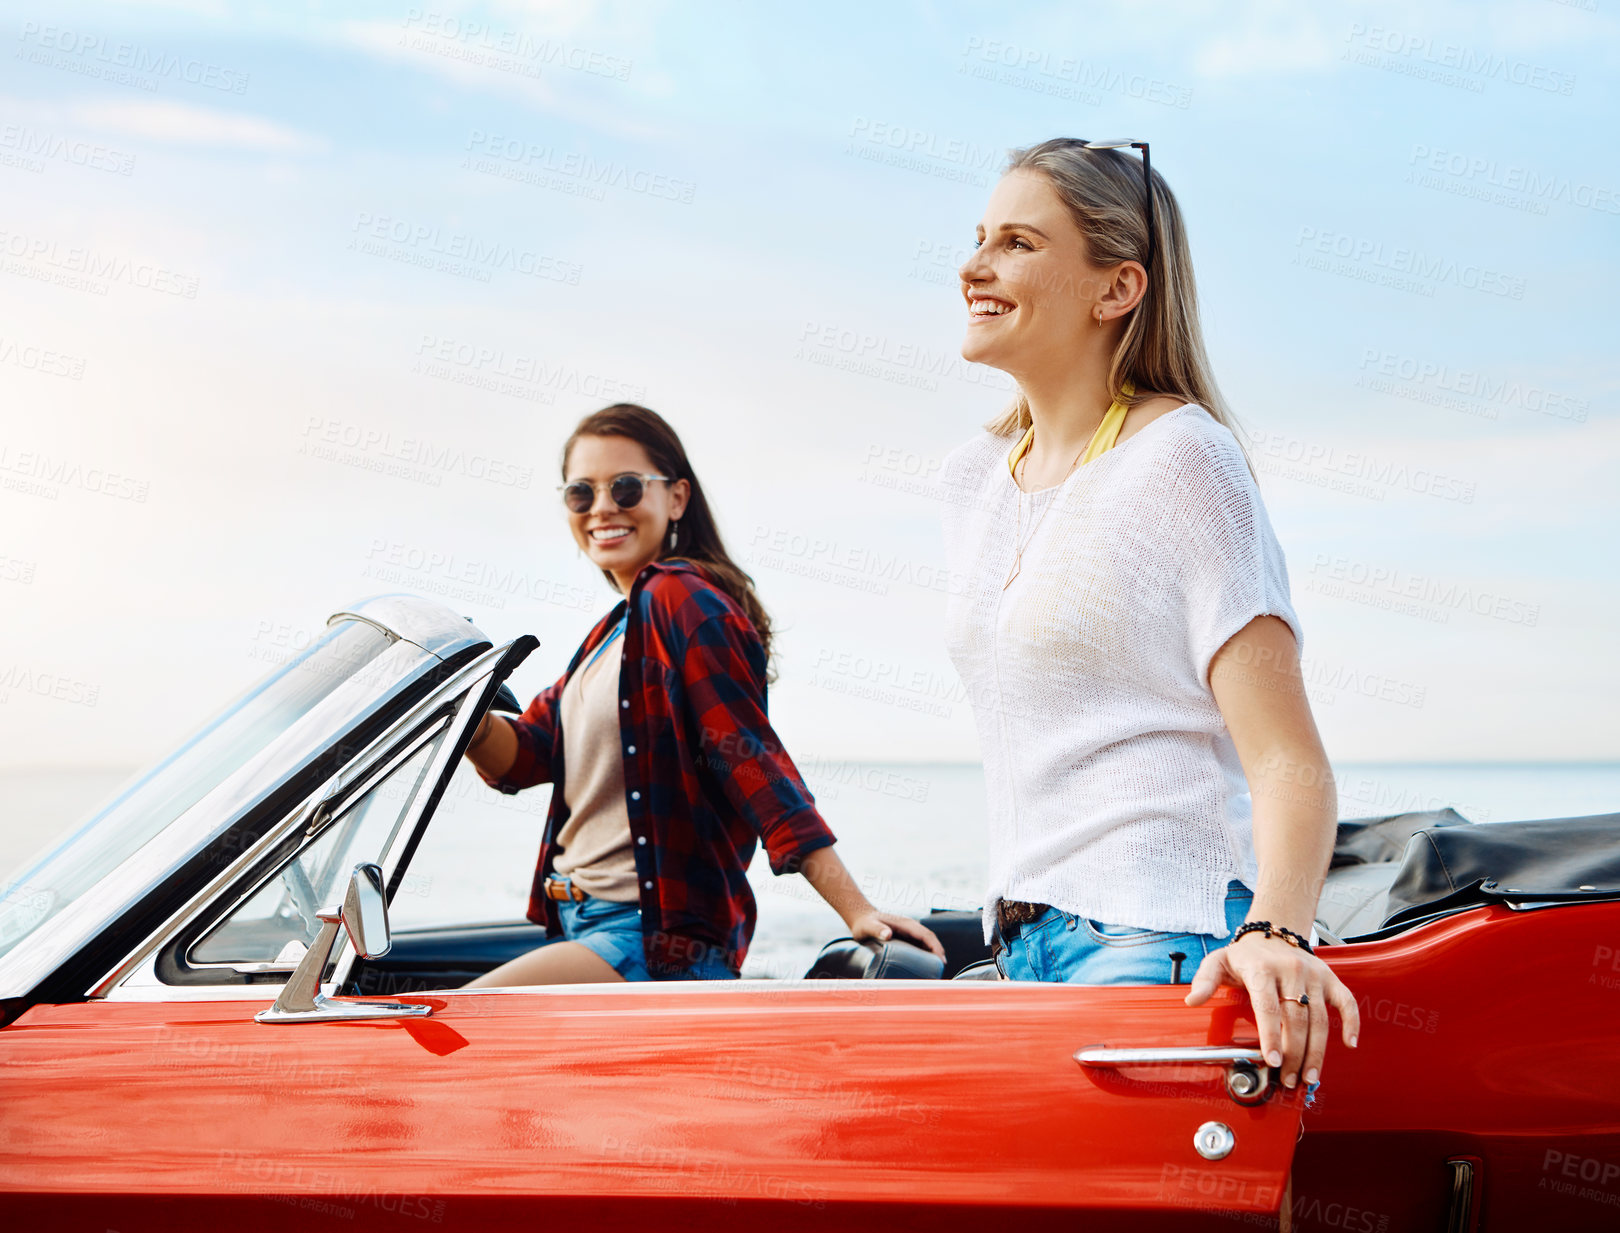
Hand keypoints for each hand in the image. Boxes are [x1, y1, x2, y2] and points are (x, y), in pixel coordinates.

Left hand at [846, 911, 945, 960]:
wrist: (862, 918)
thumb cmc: (865, 923)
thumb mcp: (868, 926)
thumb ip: (877, 929)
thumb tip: (888, 934)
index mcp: (906, 924)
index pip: (926, 935)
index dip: (935, 947)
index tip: (940, 960)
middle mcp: (910, 928)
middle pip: (930, 940)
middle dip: (938, 953)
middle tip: (941, 970)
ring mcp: (909, 933)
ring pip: (926, 943)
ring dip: (933, 955)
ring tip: (936, 971)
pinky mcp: (906, 938)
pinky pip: (919, 946)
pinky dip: (926, 955)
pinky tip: (926, 966)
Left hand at [1184, 933, 1359, 1090]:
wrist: (1272, 933)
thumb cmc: (1245, 956)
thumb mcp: (1218, 962)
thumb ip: (1205, 981)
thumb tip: (1193, 1000)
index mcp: (1262, 970)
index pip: (1268, 1007)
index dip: (1271, 1036)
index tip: (1273, 1062)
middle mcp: (1291, 971)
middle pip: (1296, 1020)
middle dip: (1294, 1054)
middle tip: (1290, 1079)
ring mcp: (1313, 975)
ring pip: (1320, 1019)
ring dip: (1317, 1051)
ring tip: (1310, 1076)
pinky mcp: (1330, 978)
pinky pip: (1346, 1001)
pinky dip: (1351, 1022)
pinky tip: (1349, 1043)